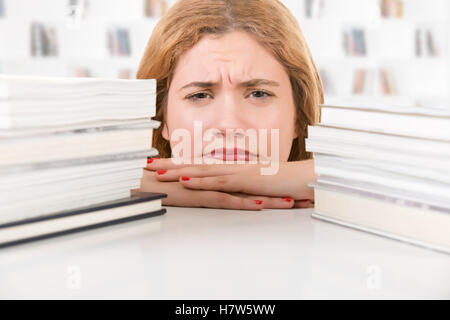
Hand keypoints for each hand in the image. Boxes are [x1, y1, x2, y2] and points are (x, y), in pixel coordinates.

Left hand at [146, 158, 315, 207]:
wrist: (304, 178)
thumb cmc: (282, 182)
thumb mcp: (255, 184)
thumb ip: (239, 185)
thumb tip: (225, 189)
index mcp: (230, 167)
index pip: (199, 164)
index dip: (178, 163)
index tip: (159, 163)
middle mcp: (230, 166)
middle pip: (194, 164)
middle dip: (168, 164)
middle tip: (146, 163)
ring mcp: (237, 172)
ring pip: (201, 170)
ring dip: (178, 171)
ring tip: (156, 172)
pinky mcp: (245, 180)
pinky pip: (219, 181)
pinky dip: (201, 180)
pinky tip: (186, 181)